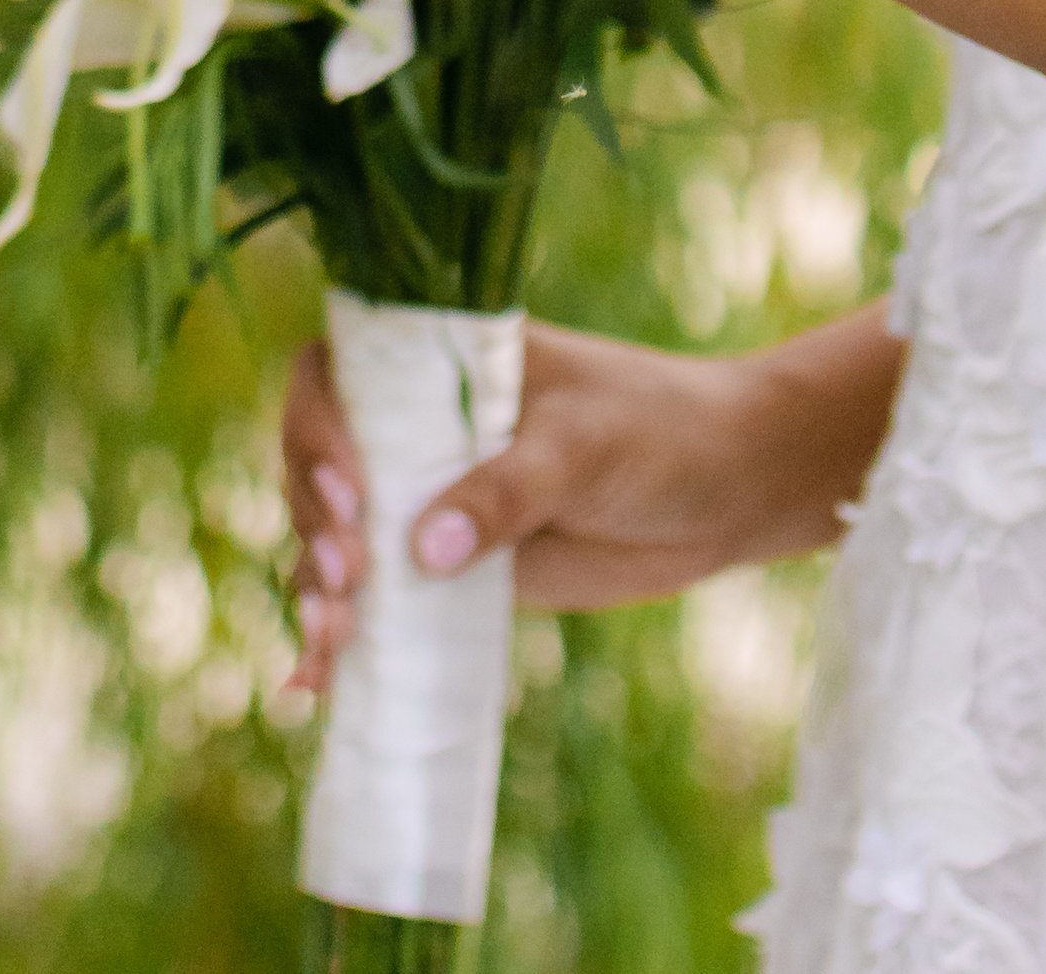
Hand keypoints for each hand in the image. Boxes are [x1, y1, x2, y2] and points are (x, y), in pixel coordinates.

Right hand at [282, 308, 903, 691]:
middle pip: (318, 466)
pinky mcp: (454, 570)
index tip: (352, 493)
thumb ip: (504, 493)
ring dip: (318, 586)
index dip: (317, 432)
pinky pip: (386, 600)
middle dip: (316, 522)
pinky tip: (318, 684)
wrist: (729, 489)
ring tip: (330, 640)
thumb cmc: (658, 432)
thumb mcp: (582, 449)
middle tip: (352, 577)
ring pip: (338, 538)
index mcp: (431, 363)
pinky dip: (346, 639)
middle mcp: (413, 427)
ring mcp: (428, 500)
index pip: (331, 380)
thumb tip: (421, 552)